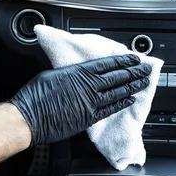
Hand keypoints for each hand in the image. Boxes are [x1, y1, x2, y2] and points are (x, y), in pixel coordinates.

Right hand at [9, 54, 151, 145]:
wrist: (29, 118)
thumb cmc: (35, 95)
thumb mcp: (52, 74)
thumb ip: (69, 72)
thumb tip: (76, 73)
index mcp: (79, 72)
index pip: (108, 64)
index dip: (123, 60)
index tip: (134, 58)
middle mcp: (88, 86)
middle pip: (117, 77)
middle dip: (134, 72)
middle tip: (146, 69)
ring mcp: (90, 102)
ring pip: (117, 92)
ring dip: (132, 87)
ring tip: (144, 83)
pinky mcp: (88, 117)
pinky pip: (110, 109)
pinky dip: (121, 103)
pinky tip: (130, 100)